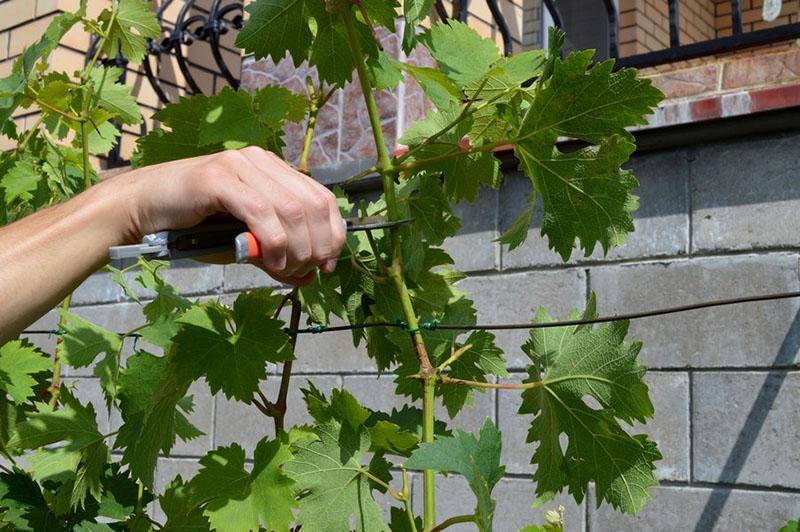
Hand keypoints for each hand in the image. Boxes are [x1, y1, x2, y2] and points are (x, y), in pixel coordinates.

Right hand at [119, 147, 345, 285]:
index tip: (327, 265)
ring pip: (291, 209)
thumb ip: (278, 257)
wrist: (141, 210)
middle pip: (313, 204)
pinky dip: (274, 242)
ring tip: (286, 271)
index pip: (322, 198)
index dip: (333, 234)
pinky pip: (261, 212)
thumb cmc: (194, 228)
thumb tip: (310, 277)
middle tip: (305, 273)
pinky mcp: (217, 177)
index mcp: (273, 170)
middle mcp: (260, 160)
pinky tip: (271, 261)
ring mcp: (239, 164)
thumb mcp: (245, 245)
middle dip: (318, 245)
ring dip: (297, 249)